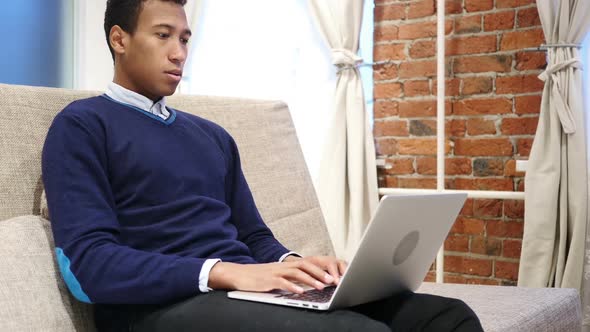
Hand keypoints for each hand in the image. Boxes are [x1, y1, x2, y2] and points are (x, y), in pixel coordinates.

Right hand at [209, 256, 347, 293]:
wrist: (239, 274)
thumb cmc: (259, 277)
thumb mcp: (278, 276)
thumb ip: (291, 279)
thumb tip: (307, 284)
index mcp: (286, 265)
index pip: (308, 263)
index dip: (321, 268)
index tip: (333, 275)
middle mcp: (283, 266)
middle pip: (305, 266)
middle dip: (320, 273)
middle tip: (332, 281)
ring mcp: (275, 272)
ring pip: (296, 273)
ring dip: (310, 280)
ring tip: (321, 287)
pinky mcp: (268, 280)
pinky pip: (282, 282)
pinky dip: (292, 287)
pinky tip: (300, 292)